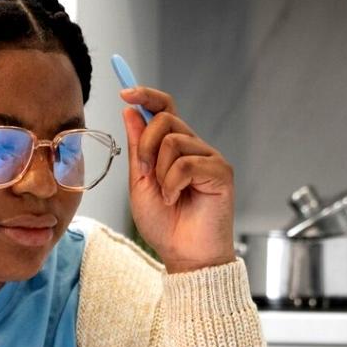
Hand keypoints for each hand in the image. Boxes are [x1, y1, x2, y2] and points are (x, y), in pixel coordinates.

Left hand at [120, 86, 235, 273]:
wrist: (184, 254)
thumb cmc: (165, 225)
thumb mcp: (140, 183)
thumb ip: (137, 147)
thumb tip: (131, 111)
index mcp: (174, 148)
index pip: (164, 108)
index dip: (146, 94)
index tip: (125, 91)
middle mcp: (194, 148)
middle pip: (165, 119)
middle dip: (145, 144)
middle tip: (145, 173)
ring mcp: (209, 158)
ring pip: (174, 140)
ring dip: (160, 171)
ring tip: (166, 195)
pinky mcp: (221, 172)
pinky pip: (187, 163)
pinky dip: (173, 183)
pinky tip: (175, 199)